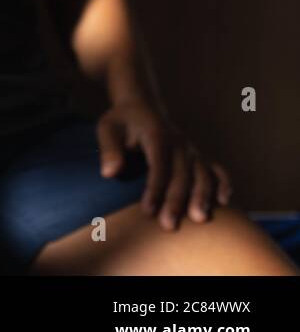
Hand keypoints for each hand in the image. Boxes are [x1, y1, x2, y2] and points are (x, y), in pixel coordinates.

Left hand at [96, 100, 232, 230]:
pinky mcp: (199, 155)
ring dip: (202, 197)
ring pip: (203, 174)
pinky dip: (224, 183)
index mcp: (156, 135)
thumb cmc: (122, 121)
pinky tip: (224, 202)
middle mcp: (179, 143)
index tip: (147, 211)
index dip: (155, 189)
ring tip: (199, 219)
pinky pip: (217, 169)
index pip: (158, 165)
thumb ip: (109, 149)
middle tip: (168, 225)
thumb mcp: (107, 128)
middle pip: (182, 174)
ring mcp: (192, 149)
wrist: (142, 105)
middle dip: (176, 201)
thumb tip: (109, 173)